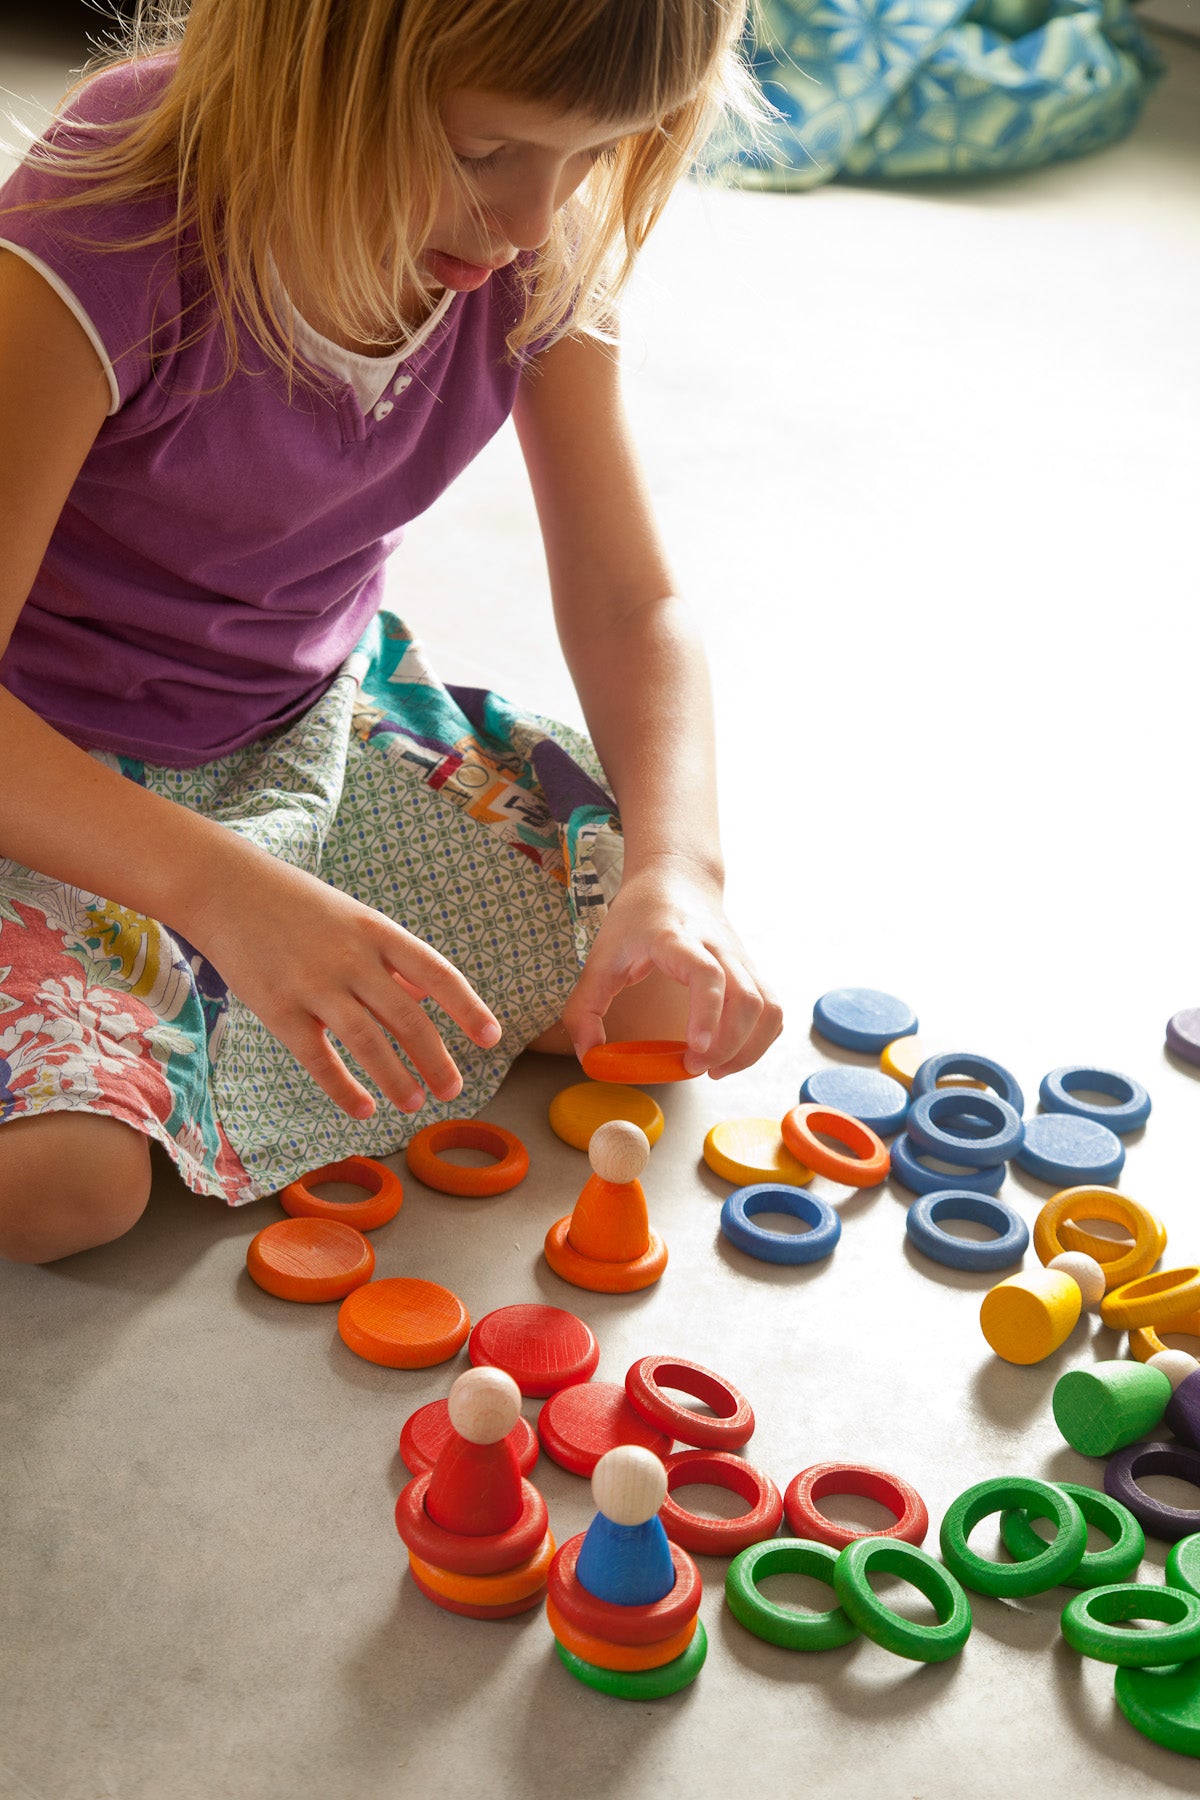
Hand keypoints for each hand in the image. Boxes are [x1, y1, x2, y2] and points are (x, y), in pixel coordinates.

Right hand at [185, 843, 500, 1118]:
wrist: (226, 889)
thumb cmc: (297, 905)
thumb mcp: (354, 918)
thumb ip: (391, 958)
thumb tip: (427, 994)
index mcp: (377, 931)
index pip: (437, 972)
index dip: (467, 1007)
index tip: (492, 1037)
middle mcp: (351, 958)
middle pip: (407, 1016)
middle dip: (436, 1059)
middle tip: (454, 1090)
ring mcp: (313, 984)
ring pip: (368, 1042)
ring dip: (397, 1079)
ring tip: (415, 1105)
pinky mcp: (277, 1008)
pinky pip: (318, 1058)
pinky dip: (344, 1088)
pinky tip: (363, 1109)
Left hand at [561, 861, 781, 1078]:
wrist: (676, 878)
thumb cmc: (638, 917)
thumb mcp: (600, 957)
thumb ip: (585, 1009)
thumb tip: (590, 1057)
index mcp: (677, 939)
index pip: (707, 974)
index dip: (707, 1013)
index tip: (696, 1048)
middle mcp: (718, 948)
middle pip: (747, 998)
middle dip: (729, 1045)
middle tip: (694, 1066)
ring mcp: (741, 959)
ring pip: (768, 1007)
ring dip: (748, 1048)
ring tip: (715, 1068)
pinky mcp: (752, 971)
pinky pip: (772, 1010)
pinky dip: (760, 1039)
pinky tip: (731, 1053)